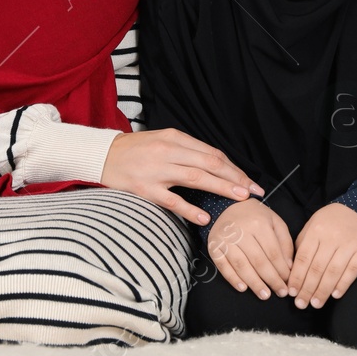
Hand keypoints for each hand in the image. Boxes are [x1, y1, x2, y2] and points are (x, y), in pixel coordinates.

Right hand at [100, 128, 264, 225]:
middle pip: (210, 163)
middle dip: (235, 178)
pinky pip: (171, 200)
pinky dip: (189, 209)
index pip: (212, 153)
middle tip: (254, 192)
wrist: (101, 155)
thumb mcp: (162, 140)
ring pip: (196, 178)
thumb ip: (186, 150)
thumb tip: (216, 165)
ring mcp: (156, 170)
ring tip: (240, 198)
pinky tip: (204, 217)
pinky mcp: (145, 188)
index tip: (249, 181)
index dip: (234, 168)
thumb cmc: (135, 150)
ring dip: (221, 188)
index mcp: (175, 137)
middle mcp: (168, 151)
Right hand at [206, 198, 293, 299]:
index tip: (288, 283)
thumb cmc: (256, 216)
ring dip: (254, 283)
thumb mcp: (275, 222)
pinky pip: (223, 266)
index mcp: (259, 223)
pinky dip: (233, 279)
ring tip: (265, 295)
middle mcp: (241, 231)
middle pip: (258, 261)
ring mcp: (225, 239)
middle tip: (280, 293)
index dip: (282, 271)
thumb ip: (285, 243)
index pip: (273, 253)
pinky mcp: (213, 246)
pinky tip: (243, 288)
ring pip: (241, 266)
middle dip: (271, 280)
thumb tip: (288, 267)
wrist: (227, 205)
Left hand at [284, 203, 356, 308]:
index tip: (291, 292)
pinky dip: (343, 284)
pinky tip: (335, 295)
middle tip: (301, 304)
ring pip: (333, 272)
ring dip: (323, 291)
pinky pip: (352, 271)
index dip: (296, 277)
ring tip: (315, 304)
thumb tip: (292, 268)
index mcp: (316, 231)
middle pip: (317, 268)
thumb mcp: (314, 224)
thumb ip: (303, 243)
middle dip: (307, 289)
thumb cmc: (333, 220)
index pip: (303, 258)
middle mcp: (332, 238)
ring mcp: (349, 245)